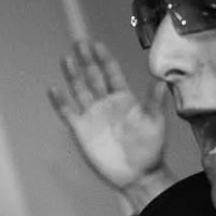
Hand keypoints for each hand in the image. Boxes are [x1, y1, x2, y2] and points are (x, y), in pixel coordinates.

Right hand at [46, 40, 169, 202]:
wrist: (137, 173)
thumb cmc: (150, 148)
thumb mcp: (156, 122)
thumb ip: (154, 101)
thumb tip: (161, 79)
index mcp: (124, 98)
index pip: (111, 73)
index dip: (104, 58)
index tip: (97, 44)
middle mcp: (106, 103)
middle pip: (93, 76)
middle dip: (86, 59)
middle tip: (79, 42)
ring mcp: (92, 116)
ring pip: (79, 90)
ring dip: (73, 74)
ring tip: (67, 58)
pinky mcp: (81, 130)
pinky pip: (68, 112)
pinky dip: (60, 101)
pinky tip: (53, 89)